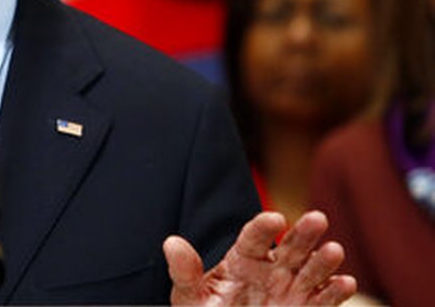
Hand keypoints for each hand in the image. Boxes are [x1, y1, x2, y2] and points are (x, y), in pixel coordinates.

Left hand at [164, 211, 355, 305]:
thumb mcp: (190, 298)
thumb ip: (185, 273)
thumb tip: (171, 243)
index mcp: (242, 260)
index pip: (254, 238)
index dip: (264, 227)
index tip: (275, 219)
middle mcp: (271, 270)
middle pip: (289, 247)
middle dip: (304, 233)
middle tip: (318, 218)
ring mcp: (291, 290)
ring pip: (311, 270)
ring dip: (323, 260)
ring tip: (334, 250)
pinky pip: (323, 299)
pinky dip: (335, 292)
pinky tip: (345, 283)